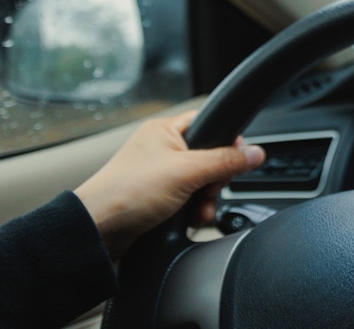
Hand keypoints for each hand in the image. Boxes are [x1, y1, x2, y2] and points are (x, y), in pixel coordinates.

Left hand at [74, 110, 264, 259]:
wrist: (97, 230)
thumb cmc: (128, 192)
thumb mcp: (186, 171)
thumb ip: (225, 161)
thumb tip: (256, 153)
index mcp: (164, 131)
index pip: (207, 122)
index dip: (226, 139)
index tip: (237, 157)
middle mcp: (161, 150)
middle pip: (209, 157)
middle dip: (216, 179)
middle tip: (210, 188)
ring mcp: (159, 175)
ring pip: (200, 182)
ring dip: (206, 199)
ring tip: (200, 209)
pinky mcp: (157, 199)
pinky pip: (188, 200)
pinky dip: (194, 210)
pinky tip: (192, 219)